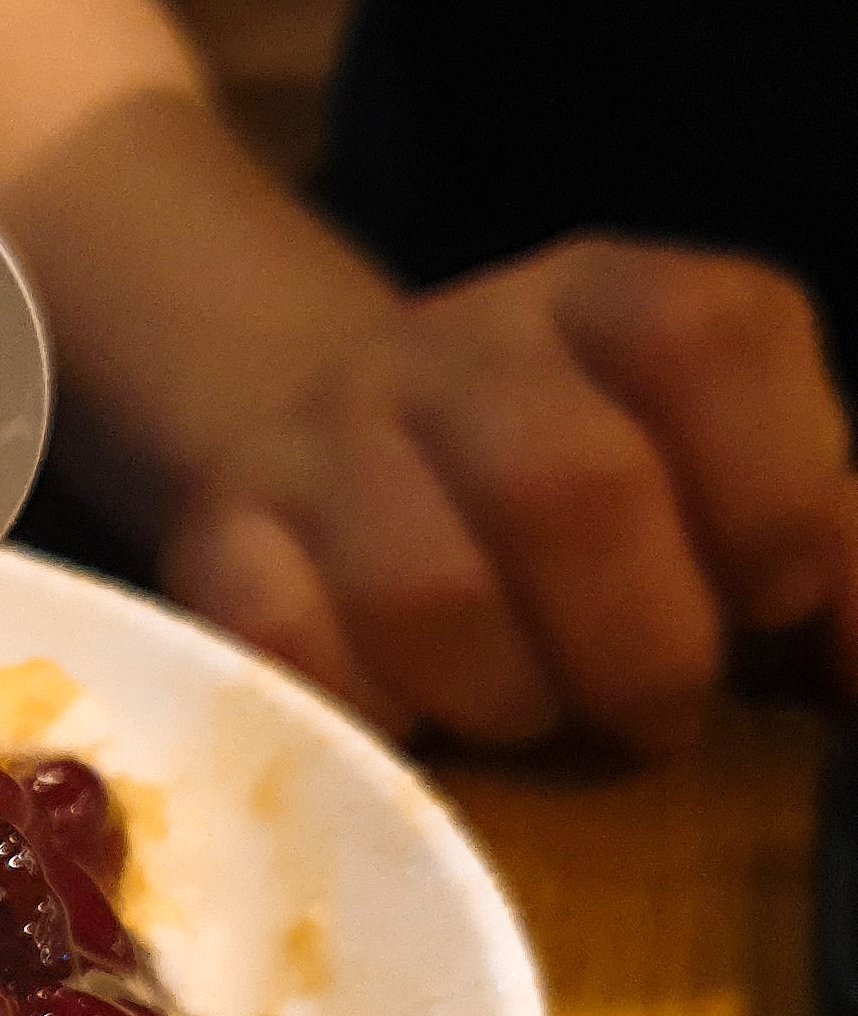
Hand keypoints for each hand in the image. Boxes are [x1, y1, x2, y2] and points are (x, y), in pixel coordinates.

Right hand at [161, 239, 857, 750]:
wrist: (319, 445)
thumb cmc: (569, 509)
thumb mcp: (719, 483)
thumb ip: (825, 559)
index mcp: (613, 297)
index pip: (711, 339)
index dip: (770, 497)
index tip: (770, 603)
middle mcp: (459, 342)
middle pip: (572, 490)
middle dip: (642, 648)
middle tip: (650, 714)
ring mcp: (321, 439)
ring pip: (429, 597)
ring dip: (507, 699)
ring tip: (524, 715)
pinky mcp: (218, 539)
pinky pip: (291, 649)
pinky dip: (369, 714)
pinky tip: (407, 719)